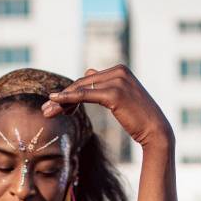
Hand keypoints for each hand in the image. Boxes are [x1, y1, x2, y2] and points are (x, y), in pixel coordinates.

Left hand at [41, 65, 172, 146]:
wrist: (155, 130)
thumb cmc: (138, 118)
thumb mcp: (120, 97)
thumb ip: (103, 84)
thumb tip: (88, 74)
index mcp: (119, 70)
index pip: (87, 81)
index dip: (70, 94)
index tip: (55, 106)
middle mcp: (118, 71)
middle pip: (81, 84)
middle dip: (62, 97)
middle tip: (45, 110)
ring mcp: (117, 80)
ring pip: (81, 89)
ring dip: (61, 101)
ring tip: (47, 112)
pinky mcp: (114, 93)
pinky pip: (86, 95)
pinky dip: (69, 99)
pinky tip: (56, 102)